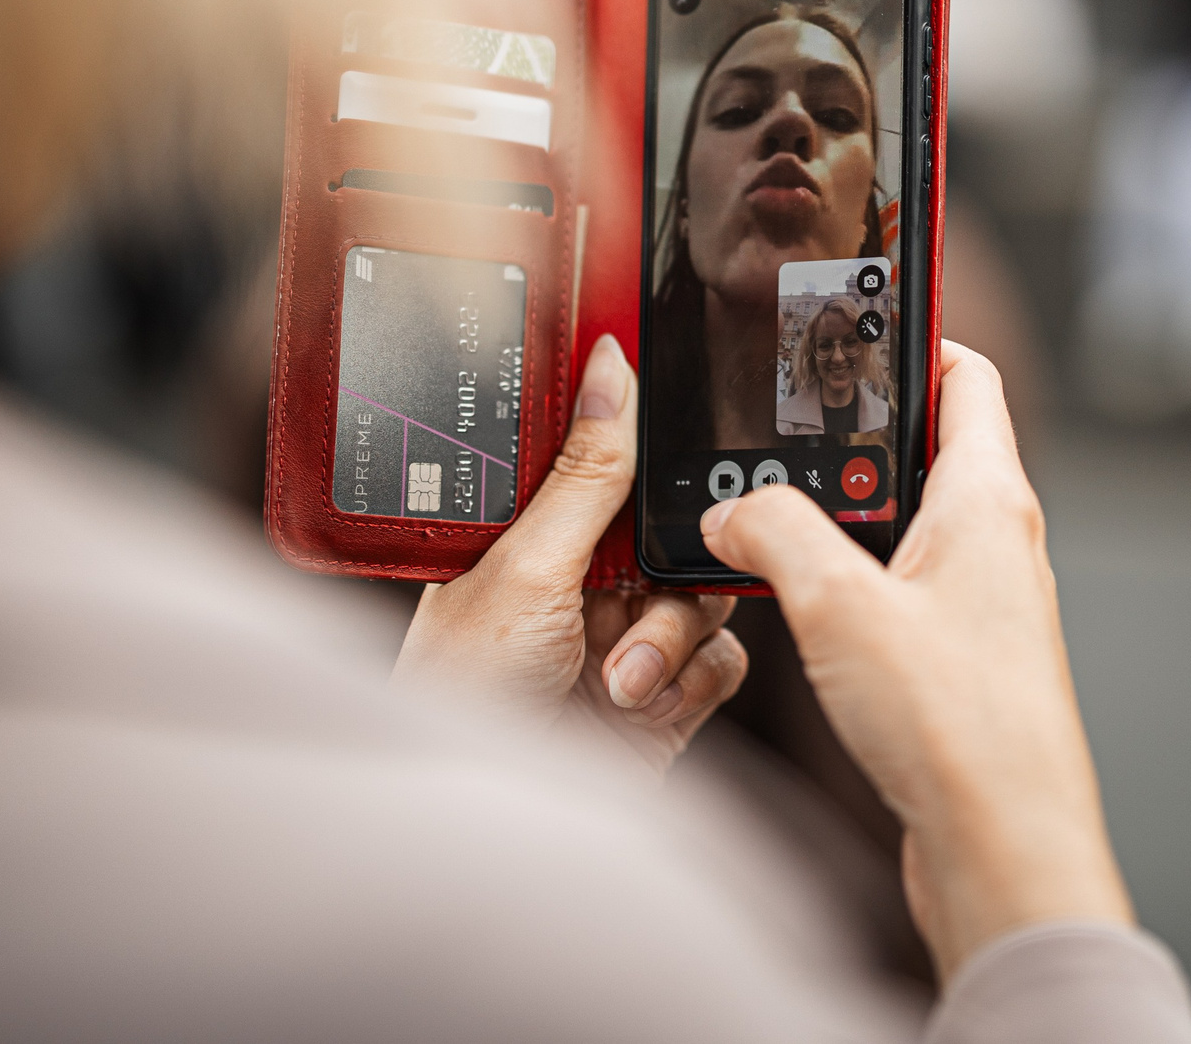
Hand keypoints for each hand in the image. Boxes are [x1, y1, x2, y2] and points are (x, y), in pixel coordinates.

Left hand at [392, 336, 746, 771]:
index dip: (646, 441)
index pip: (608, 461)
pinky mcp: (666, 694)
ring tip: (619, 672)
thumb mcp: (526, 568)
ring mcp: (626, 637)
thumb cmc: (465, 697)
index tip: (686, 409)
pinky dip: (691, 677)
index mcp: (536, 533)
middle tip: (640, 581)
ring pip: (706, 590)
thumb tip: (611, 365)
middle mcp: (584, 579)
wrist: (489, 825)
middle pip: (674, 526)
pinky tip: (641, 701)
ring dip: (672, 631)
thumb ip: (586, 473)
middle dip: (670, 559)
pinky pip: (725, 656)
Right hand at [698, 341, 1132, 976]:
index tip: (856, 319)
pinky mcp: (962, 665)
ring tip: (768, 523)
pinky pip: (897, 594)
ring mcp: (984, 607)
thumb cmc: (959, 729)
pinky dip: (846, 586)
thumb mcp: (838, 606)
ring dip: (840, 520)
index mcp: (988, 500)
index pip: (965, 377)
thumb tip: (734, 514)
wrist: (1004, 850)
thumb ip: (775, 536)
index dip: (914, 338)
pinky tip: (797, 616)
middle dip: (850, 438)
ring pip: (904, 528)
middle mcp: (999, 544)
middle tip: (781, 429)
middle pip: (925, 451)